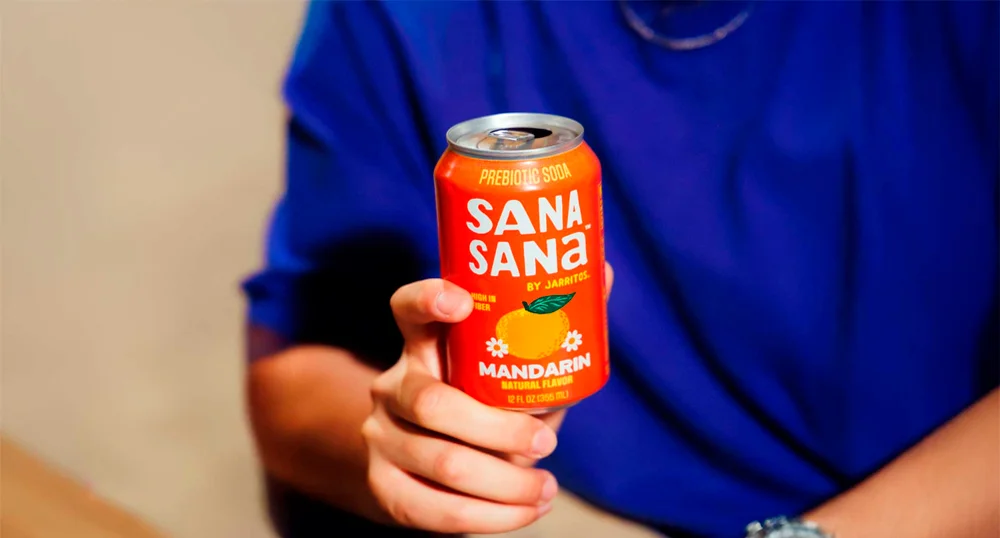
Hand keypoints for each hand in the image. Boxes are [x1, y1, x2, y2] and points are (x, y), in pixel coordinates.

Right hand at [361, 263, 613, 533]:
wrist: (430, 463)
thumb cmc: (487, 402)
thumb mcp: (513, 368)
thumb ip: (549, 333)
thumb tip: (605, 271)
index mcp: (422, 344)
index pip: (407, 308)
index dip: (428, 300)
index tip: (463, 301)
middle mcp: (393, 385)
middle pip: (431, 403)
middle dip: (498, 428)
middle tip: (546, 443)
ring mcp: (382, 437)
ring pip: (443, 463)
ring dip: (507, 483)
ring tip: (547, 488)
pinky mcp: (385, 486)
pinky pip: (436, 511)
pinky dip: (493, 518)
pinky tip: (527, 512)